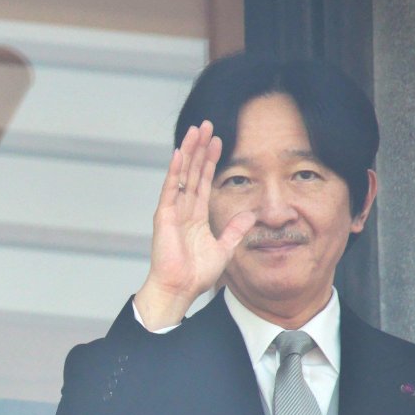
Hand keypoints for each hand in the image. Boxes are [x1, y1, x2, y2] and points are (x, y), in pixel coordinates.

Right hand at [134, 121, 255, 329]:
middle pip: (193, 171)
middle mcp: (183, 209)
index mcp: (196, 216)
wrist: (179, 288)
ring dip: (189, 151)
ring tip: (196, 130)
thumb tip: (250, 214)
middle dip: (201, 148)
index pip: (204, 181)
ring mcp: (172, 211)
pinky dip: (175, 170)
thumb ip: (235, 230)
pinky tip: (181, 153)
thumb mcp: (224, 249)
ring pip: (182, 174)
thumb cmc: (196, 275)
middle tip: (206, 125)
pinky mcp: (163, 216)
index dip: (211, 161)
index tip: (219, 141)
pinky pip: (170, 188)